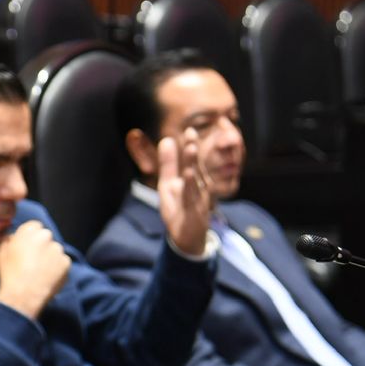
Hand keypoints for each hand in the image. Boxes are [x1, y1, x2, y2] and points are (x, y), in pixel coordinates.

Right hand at [0, 220, 71, 318]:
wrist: (23, 294)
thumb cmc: (10, 274)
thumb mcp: (1, 252)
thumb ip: (8, 240)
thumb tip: (13, 238)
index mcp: (29, 231)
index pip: (34, 226)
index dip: (30, 237)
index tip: (28, 246)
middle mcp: (45, 236)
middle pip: (45, 237)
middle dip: (41, 246)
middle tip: (33, 260)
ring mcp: (57, 249)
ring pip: (54, 250)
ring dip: (49, 257)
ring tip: (39, 271)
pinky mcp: (66, 262)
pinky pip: (62, 263)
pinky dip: (57, 268)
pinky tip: (46, 277)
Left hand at [157, 129, 212, 257]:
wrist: (187, 236)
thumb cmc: (179, 207)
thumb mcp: (169, 184)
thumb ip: (168, 164)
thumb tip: (166, 139)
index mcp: (193, 178)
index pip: (192, 159)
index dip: (191, 145)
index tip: (189, 129)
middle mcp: (198, 186)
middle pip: (195, 165)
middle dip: (192, 149)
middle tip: (191, 133)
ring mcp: (197, 199)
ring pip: (195, 179)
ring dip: (192, 163)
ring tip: (190, 148)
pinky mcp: (193, 211)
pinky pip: (191, 197)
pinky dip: (190, 186)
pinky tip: (187, 175)